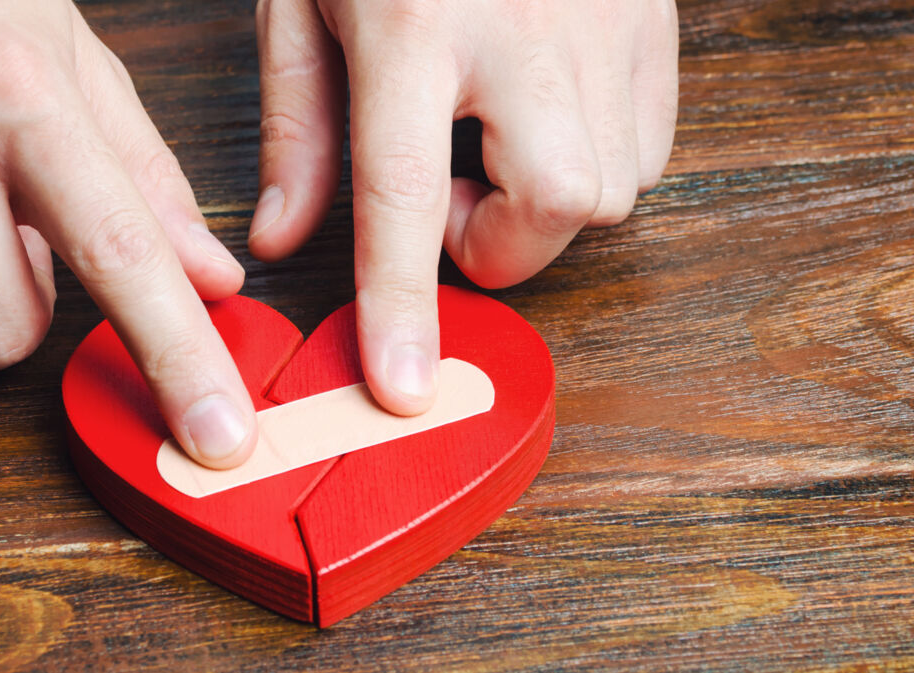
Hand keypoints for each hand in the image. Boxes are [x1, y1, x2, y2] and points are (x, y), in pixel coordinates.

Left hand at [251, 0, 677, 413]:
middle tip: (452, 211)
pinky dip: (595, 162)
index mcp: (414, 24)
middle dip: (504, 245)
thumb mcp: (306, 5)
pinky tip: (540, 120)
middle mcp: (523, 28)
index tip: (405, 384)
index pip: (402, 193)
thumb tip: (282, 239)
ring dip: (545, 204)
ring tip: (494, 148)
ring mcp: (604, 20)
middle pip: (558, 203)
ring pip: (614, 184)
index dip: (400, 301)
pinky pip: (649, 143)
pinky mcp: (652, 17)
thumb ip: (297, 128)